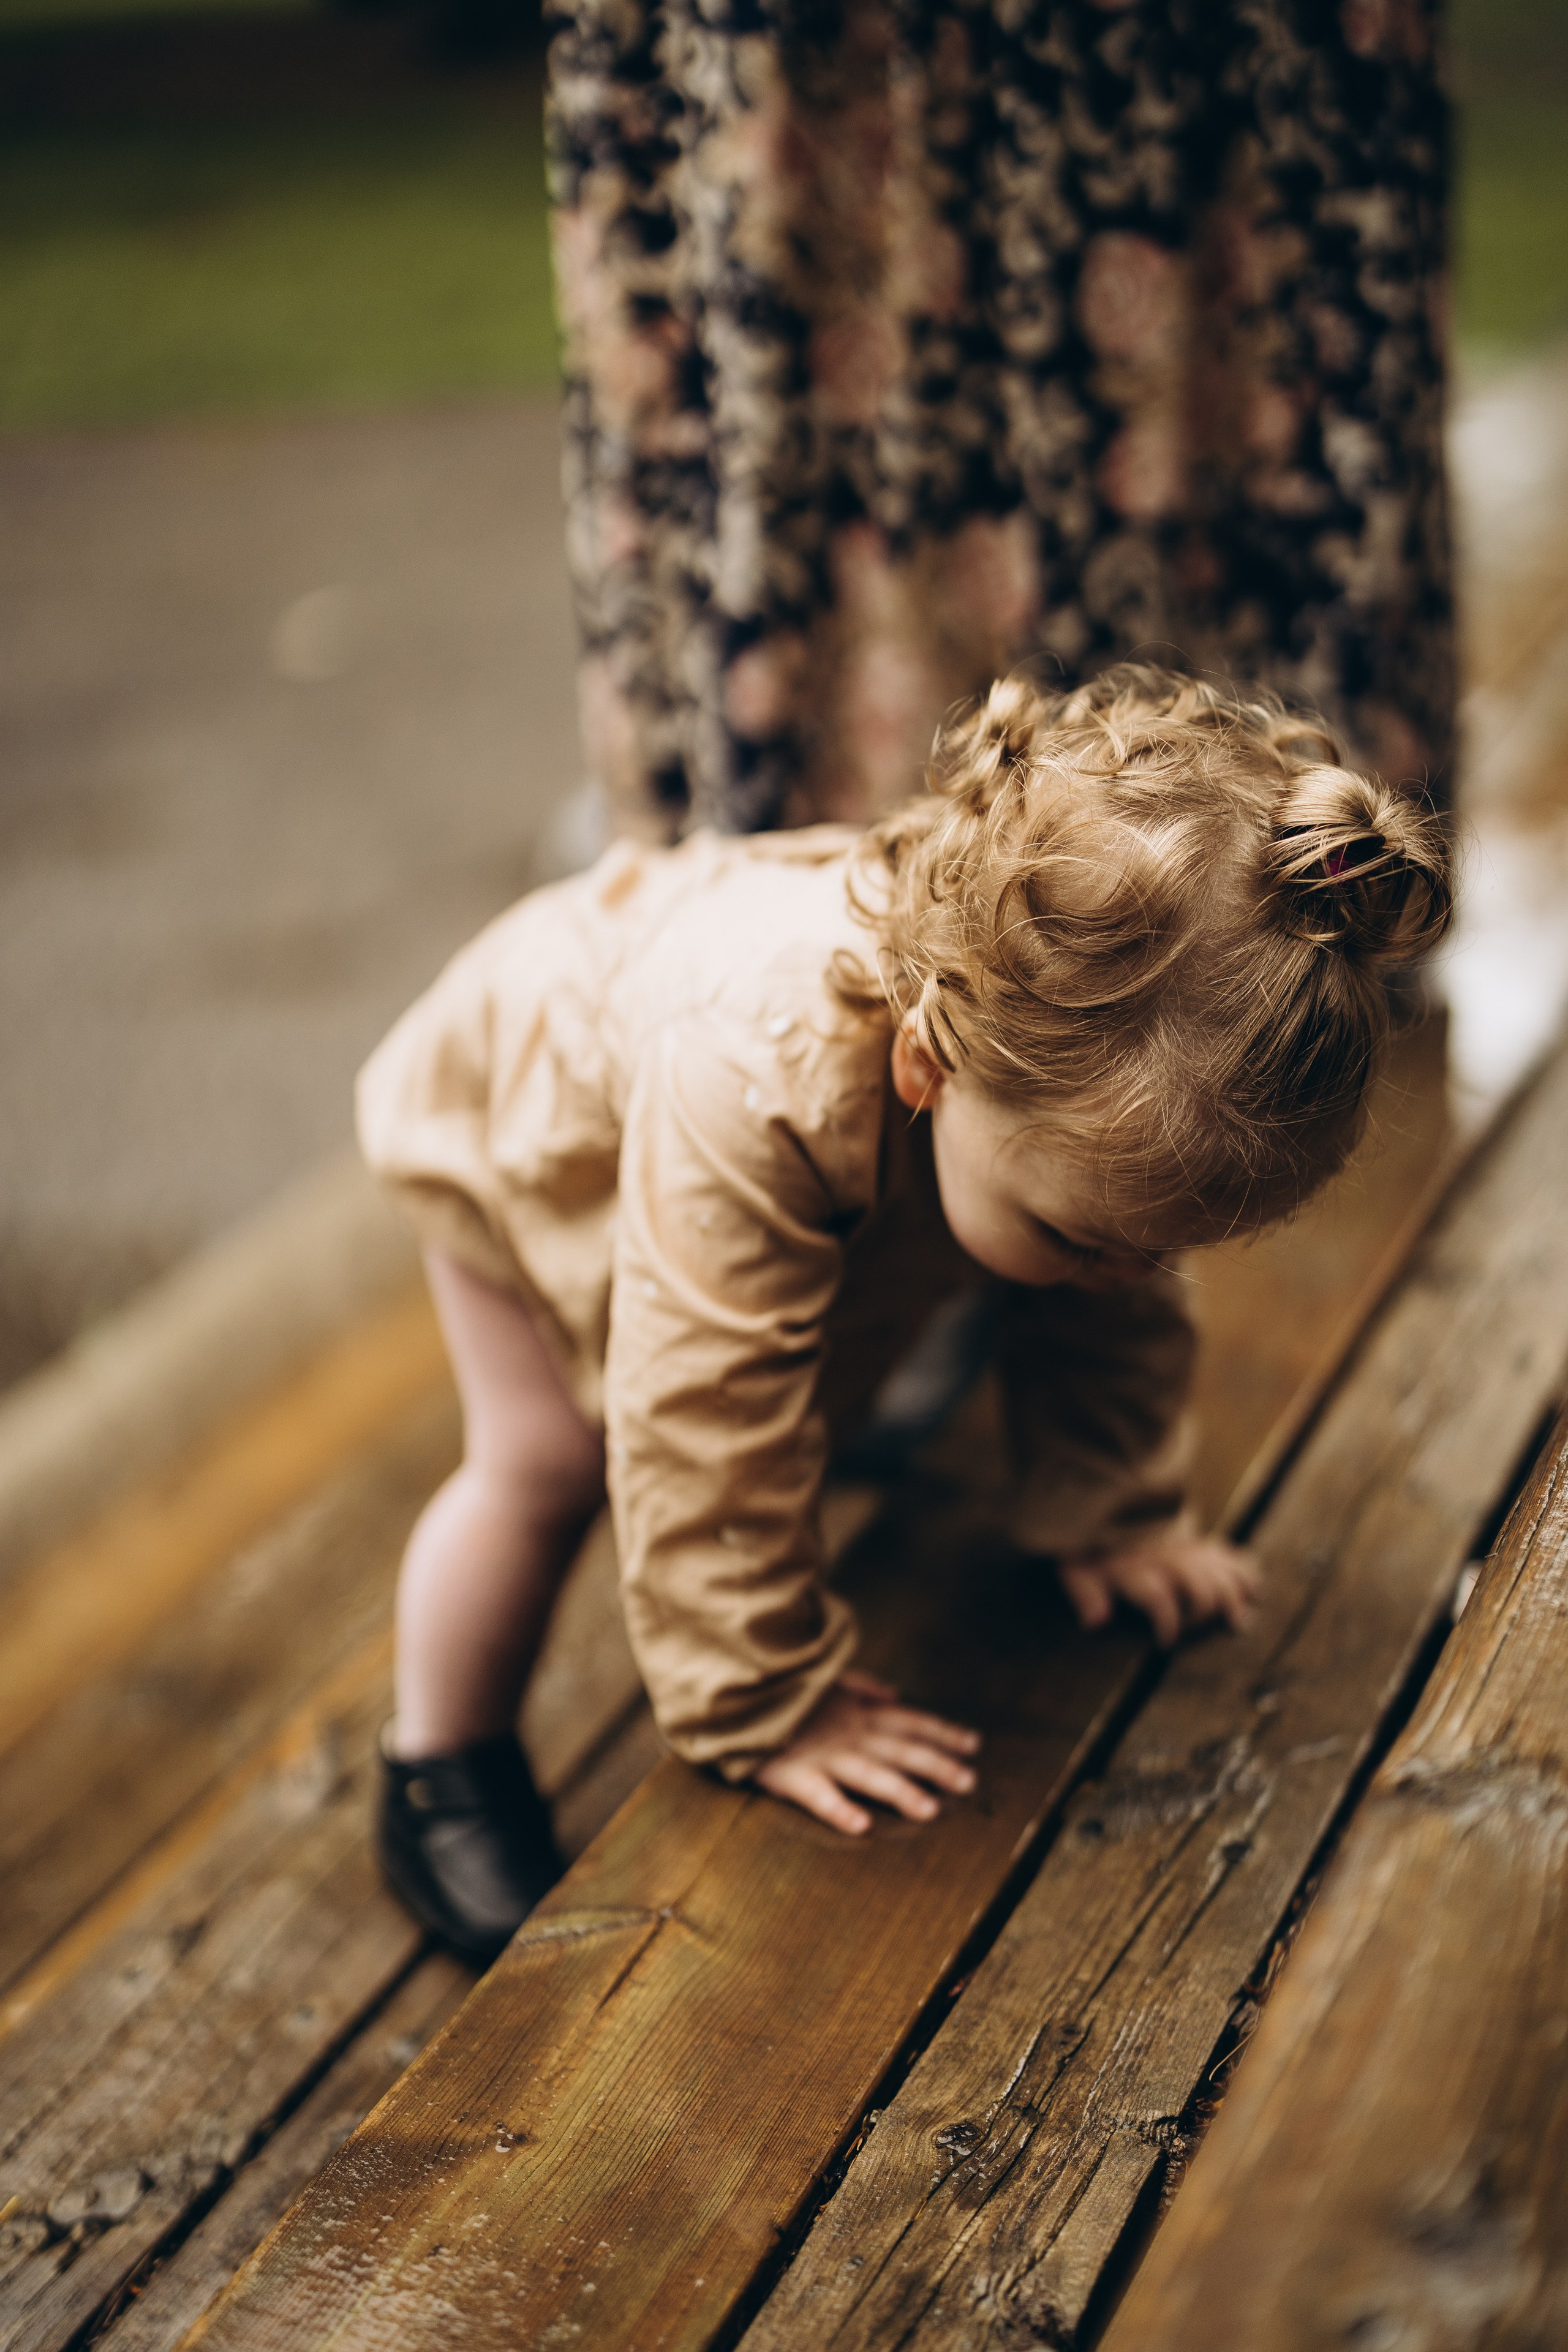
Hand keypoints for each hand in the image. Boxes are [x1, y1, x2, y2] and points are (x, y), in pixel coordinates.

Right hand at [753, 1670, 980, 1836]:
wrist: (735, 1692)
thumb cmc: (782, 1692)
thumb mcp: (826, 1681)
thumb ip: (862, 1687)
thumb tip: (895, 1692)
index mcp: (857, 1712)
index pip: (909, 1721)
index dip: (942, 1732)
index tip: (974, 1745)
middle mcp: (848, 1733)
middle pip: (900, 1749)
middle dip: (937, 1765)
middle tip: (969, 1783)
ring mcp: (822, 1754)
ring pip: (869, 1774)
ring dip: (901, 1791)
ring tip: (929, 1810)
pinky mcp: (792, 1773)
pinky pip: (818, 1794)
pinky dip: (839, 1808)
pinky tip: (861, 1825)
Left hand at [1059, 1531, 1259, 1647]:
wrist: (1109, 1503)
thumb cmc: (1092, 1548)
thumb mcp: (1077, 1568)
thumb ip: (1085, 1594)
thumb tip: (1095, 1622)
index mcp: (1135, 1567)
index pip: (1158, 1595)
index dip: (1167, 1620)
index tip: (1167, 1642)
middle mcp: (1166, 1558)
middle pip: (1199, 1586)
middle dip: (1203, 1612)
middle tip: (1197, 1633)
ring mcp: (1187, 1550)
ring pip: (1220, 1572)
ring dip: (1233, 1597)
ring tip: (1238, 1622)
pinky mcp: (1200, 1545)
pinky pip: (1229, 1555)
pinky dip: (1244, 1571)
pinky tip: (1253, 1589)